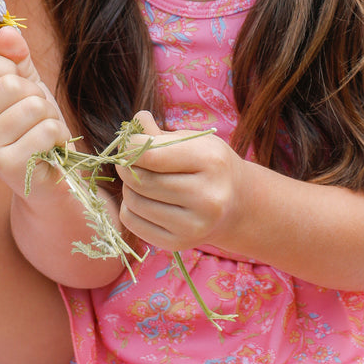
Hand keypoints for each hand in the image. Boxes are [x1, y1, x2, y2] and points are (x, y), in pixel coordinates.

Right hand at [0, 25, 69, 194]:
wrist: (45, 177)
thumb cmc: (30, 127)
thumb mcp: (23, 85)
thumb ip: (15, 58)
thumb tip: (7, 30)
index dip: (7, 70)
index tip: (13, 91)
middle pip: (10, 84)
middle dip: (36, 96)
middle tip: (33, 118)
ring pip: (32, 107)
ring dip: (49, 117)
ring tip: (40, 133)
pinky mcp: (5, 166)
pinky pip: (46, 130)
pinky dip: (58, 136)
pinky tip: (48, 149)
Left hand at [117, 111, 246, 252]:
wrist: (237, 204)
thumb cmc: (209, 165)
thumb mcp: (194, 141)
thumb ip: (160, 133)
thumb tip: (136, 121)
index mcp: (211, 162)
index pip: (152, 155)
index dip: (131, 146)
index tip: (129, 142)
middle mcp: (206, 197)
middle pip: (141, 180)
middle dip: (127, 167)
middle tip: (130, 161)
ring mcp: (194, 225)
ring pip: (134, 201)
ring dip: (128, 187)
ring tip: (141, 179)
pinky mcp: (179, 243)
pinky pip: (132, 222)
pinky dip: (130, 208)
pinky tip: (145, 200)